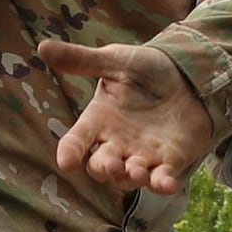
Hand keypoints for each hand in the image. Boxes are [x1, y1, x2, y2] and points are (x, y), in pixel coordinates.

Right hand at [46, 42, 215, 196]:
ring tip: (135, 171)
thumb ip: (82, 60)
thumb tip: (43, 46)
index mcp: (99, 120)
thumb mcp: (115, 60)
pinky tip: (167, 184)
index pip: (77, 141)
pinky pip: (162, 179)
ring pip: (128, 177)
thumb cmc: (146, 69)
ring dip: (130, 178)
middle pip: (100, 166)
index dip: (70, 152)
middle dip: (103, 168)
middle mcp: (116, 143)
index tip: (66, 162)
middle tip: (110, 165)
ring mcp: (142, 156)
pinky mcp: (169, 161)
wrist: (188, 74)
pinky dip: (163, 184)